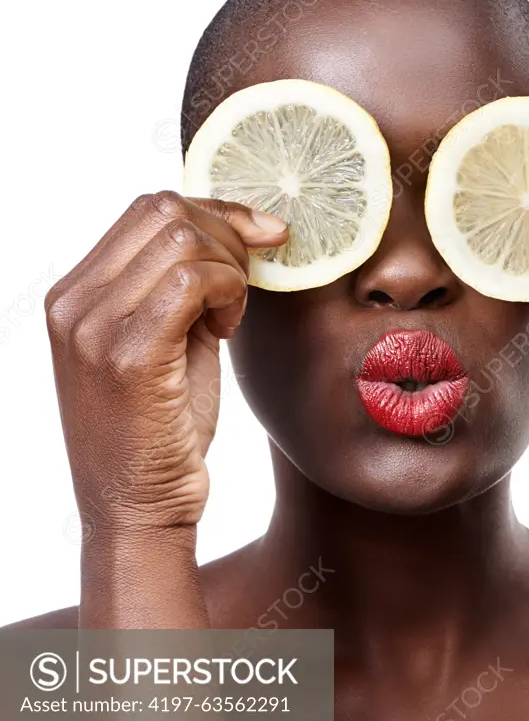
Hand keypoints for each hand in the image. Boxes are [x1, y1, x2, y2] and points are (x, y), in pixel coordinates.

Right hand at [45, 190, 286, 537]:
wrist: (140, 511)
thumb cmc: (160, 432)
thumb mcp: (164, 343)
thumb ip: (180, 288)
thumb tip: (232, 232)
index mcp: (74, 295)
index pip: (146, 209)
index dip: (216, 211)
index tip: (262, 234)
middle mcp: (72, 304)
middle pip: (164, 211)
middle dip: (228, 233)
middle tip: (249, 280)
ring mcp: (93, 328)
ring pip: (183, 240)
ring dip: (230, 269)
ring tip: (229, 317)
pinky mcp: (128, 356)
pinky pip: (193, 281)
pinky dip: (229, 292)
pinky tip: (228, 328)